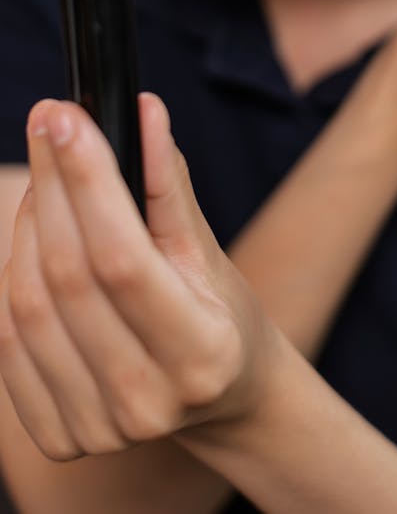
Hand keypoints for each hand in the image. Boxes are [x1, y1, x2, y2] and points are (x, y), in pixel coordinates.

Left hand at [0, 96, 272, 461]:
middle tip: (48, 122)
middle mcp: (147, 402)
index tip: (67, 117)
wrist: (222, 398)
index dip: (88, 181)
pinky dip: (14, 277)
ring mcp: (98, 429)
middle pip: (68, 276)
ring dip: (28, 226)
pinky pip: (9, 342)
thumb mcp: (207, 250)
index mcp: (201, 354)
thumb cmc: (220, 313)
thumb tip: (143, 110)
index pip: (123, 257)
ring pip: (28, 305)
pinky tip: (36, 239)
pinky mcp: (61, 438)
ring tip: (47, 180)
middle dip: (51, 186)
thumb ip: (168, 184)